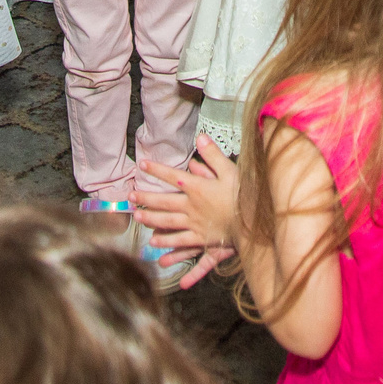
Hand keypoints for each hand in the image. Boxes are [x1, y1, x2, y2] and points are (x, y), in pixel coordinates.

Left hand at [135, 136, 242, 285]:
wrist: (252, 225)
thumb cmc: (243, 195)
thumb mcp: (230, 170)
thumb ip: (213, 155)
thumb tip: (200, 137)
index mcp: (197, 188)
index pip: (172, 176)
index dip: (156, 170)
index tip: (142, 165)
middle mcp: (191, 206)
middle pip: (163, 202)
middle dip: (145, 198)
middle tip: (130, 197)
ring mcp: (194, 224)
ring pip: (167, 222)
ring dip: (150, 219)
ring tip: (138, 218)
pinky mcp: (200, 239)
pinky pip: (179, 242)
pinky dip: (167, 243)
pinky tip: (155, 246)